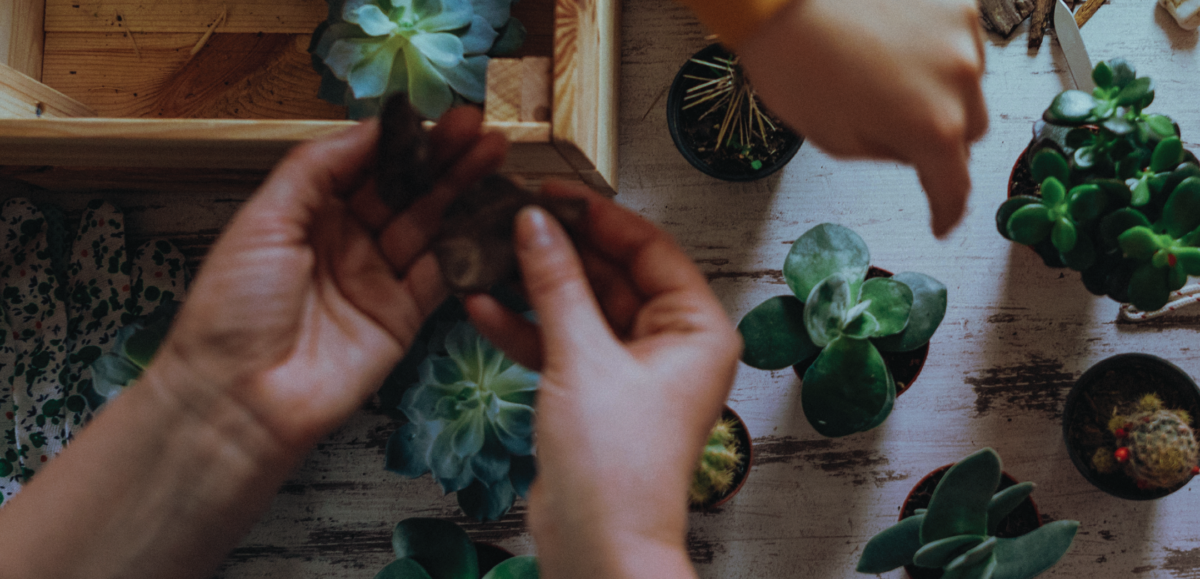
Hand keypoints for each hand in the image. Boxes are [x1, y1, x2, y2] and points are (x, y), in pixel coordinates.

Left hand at [153, 107, 506, 449]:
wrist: (239, 399)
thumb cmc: (233, 309)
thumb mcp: (265, 220)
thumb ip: (318, 168)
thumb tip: (370, 127)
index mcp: (309, 212)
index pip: (368, 163)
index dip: (405, 139)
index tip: (439, 116)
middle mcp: (348, 241)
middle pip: (406, 190)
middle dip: (445, 159)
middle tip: (481, 132)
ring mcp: (378, 279)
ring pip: (431, 225)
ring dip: (464, 192)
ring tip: (496, 160)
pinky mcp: (404, 317)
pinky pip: (444, 275)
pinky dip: (470, 247)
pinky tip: (493, 217)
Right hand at [465, 183, 741, 577]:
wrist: (598, 549)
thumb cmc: (615, 466)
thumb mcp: (581, 358)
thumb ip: (555, 283)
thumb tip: (534, 222)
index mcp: (696, 328)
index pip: (648, 248)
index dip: (597, 215)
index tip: (551, 190)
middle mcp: (671, 344)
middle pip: (611, 274)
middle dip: (558, 250)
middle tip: (510, 215)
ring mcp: (632, 371)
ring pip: (581, 309)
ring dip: (535, 287)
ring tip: (486, 253)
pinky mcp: (596, 395)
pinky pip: (562, 346)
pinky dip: (526, 329)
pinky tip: (482, 305)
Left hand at [736, 0, 987, 236]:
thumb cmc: (794, 64)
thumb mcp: (836, 139)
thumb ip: (889, 153)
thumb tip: (914, 150)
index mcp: (931, 127)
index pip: (955, 185)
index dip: (948, 209)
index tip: (942, 221)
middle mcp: (960, 80)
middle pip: (972, 129)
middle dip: (943, 137)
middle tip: (900, 130)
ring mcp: (963, 33)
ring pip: (967, 80)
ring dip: (939, 87)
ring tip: (884, 75)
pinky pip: (956, 39)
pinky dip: (932, 49)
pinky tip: (891, 45)